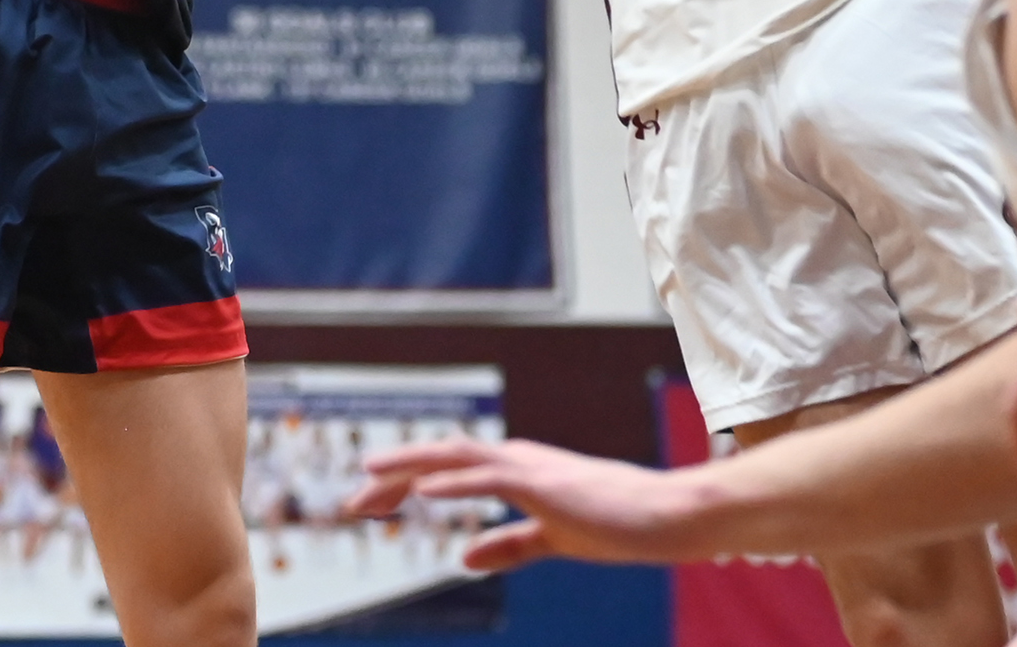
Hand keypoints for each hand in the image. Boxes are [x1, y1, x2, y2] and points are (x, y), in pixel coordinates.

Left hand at [349, 435, 718, 571]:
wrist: (666, 517)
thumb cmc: (618, 524)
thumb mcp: (552, 539)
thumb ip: (509, 546)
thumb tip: (463, 557)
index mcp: (517, 471)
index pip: (448, 471)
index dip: (403, 483)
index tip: (367, 502)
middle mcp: (517, 460)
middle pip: (441, 459)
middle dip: (392, 475)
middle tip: (350, 501)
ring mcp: (532, 468)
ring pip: (458, 459)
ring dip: (411, 468)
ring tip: (368, 478)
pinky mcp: (546, 484)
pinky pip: (492, 479)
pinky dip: (455, 483)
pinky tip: (423, 491)